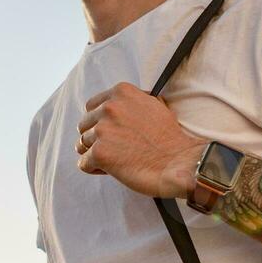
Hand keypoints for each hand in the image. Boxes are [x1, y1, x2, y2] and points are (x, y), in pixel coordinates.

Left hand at [76, 83, 206, 198]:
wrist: (179, 162)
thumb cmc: (170, 139)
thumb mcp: (154, 105)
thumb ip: (131, 103)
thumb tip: (115, 106)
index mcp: (121, 92)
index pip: (92, 106)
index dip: (99, 121)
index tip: (111, 132)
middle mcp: (109, 107)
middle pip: (84, 125)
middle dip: (95, 138)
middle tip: (115, 149)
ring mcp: (102, 130)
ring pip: (82, 144)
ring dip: (96, 154)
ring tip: (117, 160)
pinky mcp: (100, 153)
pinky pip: (84, 163)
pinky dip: (95, 169)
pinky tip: (113, 170)